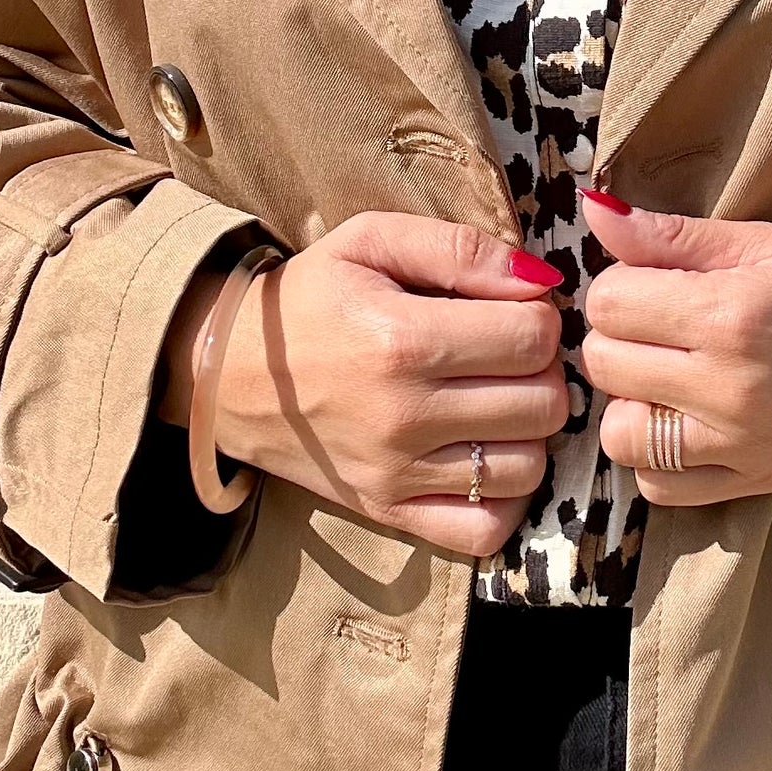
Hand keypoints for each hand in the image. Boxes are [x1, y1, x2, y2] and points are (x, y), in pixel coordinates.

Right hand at [161, 213, 569, 558]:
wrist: (228, 371)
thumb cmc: (310, 298)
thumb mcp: (371, 241)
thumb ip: (460, 249)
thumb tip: (542, 280)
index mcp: (401, 339)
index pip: (534, 337)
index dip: (538, 317)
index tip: (510, 311)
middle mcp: (403, 415)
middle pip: (543, 403)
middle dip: (541, 371)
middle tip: (507, 356)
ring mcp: (397, 473)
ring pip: (528, 466)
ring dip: (527, 432)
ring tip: (495, 402)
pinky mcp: (389, 511)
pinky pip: (485, 530)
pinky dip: (502, 498)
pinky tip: (485, 457)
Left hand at [577, 192, 771, 504]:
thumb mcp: (766, 243)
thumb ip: (672, 234)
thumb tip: (593, 209)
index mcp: (728, 314)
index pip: (609, 300)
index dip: (623, 284)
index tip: (657, 283)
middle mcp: (725, 386)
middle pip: (603, 362)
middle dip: (620, 337)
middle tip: (662, 325)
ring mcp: (736, 444)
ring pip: (619, 433)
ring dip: (630, 401)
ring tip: (666, 377)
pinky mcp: (751, 482)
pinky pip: (659, 487)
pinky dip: (655, 459)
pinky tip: (683, 425)